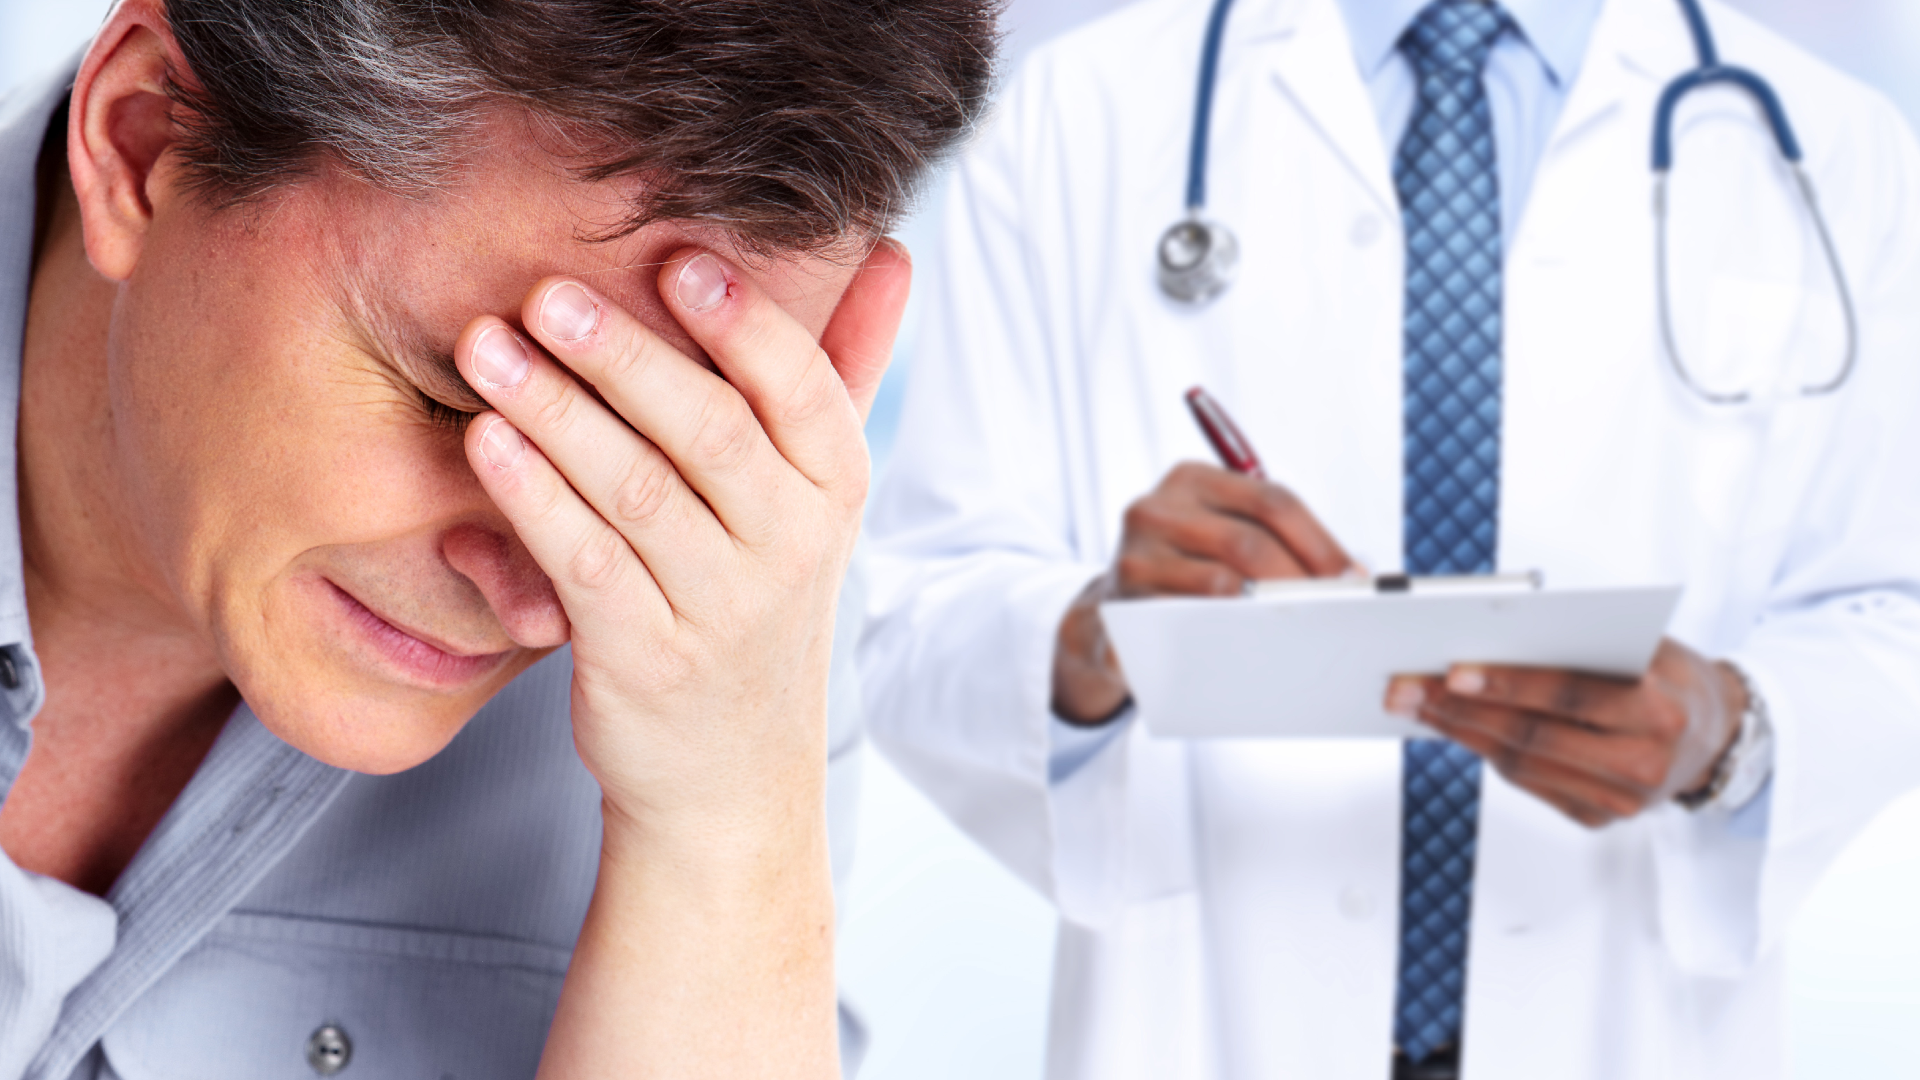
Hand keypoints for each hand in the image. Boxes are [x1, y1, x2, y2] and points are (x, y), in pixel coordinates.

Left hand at [455, 245, 901, 832]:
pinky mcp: (647, 661)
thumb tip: (894, 253)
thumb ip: (844, 371)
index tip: (678, 259)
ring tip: (488, 350)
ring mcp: (722, 611)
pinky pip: (586, 566)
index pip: (805, 392)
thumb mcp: (819, 496)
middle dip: (625, 357)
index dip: (744, 324)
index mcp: (834, 491)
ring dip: (557, 414)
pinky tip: (487, 443)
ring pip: (638, 493)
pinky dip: (534, 500)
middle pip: (711, 434)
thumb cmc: (761, 602)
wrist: (735, 776)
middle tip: (546, 295)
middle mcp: (792, 549)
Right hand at [1053, 462, 1353, 722]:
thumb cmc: (1184, 571)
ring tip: (1300, 630)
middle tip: (1333, 612)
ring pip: (1221, 584)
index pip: (1271, 500)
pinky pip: (1188, 624)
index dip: (1320, 541)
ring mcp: (1133, 557)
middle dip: (1300, 581)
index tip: (1352, 578)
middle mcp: (1155, 509)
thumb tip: (1350, 573)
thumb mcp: (1219, 535)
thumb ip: (1274, 539)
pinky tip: (1253, 647)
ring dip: (1269, 612)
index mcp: (1190, 479)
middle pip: (1249, 542)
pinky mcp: (1121, 607)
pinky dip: (1228, 636)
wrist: (1109, 616)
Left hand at [1385, 639, 1747, 827]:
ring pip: (1521, 765)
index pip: (1569, 695)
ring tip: (1414, 704)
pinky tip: (1453, 728)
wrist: (1719, 734)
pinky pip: (1528, 783)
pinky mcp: (1599, 818)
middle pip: (1533, 736)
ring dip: (1459, 733)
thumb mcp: (1646, 646)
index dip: (1507, 683)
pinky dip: (1485, 753)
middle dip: (1459, 710)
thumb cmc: (1672, 677)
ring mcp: (1620, 801)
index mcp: (1659, 712)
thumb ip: (1584, 643)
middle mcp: (1642, 764)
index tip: (1452, 670)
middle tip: (1405, 688)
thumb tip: (1494, 635)